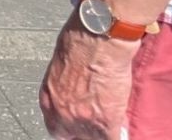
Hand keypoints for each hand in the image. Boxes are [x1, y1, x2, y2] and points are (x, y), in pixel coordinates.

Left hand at [38, 24, 137, 138]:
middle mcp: (62, 114)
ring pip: (94, 139)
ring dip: (102, 131)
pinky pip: (114, 139)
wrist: (97, 41)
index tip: (77, 127)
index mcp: (49, 99)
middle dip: (84, 132)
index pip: (55, 128)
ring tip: (110, 119)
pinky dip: (119, 135)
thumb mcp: (60, 70)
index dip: (69, 129)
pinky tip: (122, 128)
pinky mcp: (106, 123)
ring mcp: (83, 121)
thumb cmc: (78, 44)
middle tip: (96, 122)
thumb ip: (64, 90)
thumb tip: (74, 95)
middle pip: (72, 136)